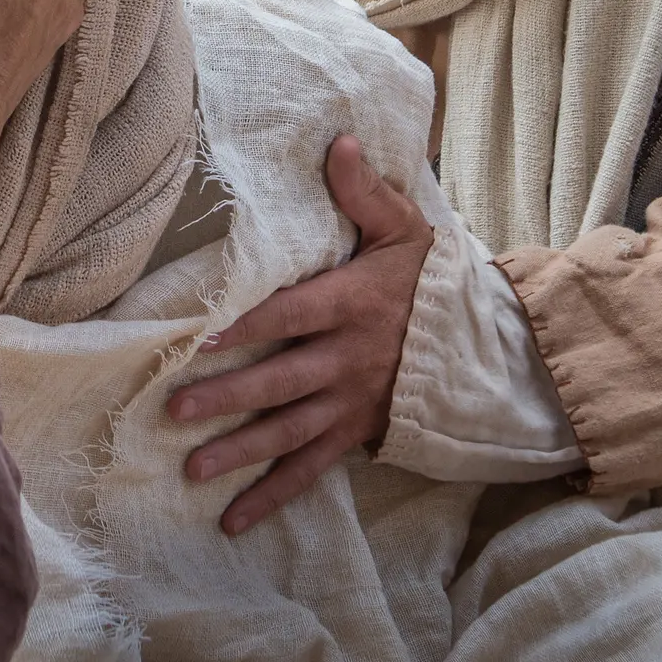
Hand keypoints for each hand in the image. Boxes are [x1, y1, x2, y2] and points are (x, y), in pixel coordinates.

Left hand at [169, 135, 426, 534]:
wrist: (484, 343)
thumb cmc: (429, 280)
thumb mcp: (406, 228)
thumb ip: (365, 191)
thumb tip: (338, 141)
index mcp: (353, 304)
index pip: (293, 315)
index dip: (250, 327)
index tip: (206, 338)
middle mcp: (349, 360)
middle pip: (282, 381)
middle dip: (230, 397)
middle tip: (177, 409)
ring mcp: (351, 403)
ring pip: (289, 431)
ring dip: (240, 451)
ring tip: (192, 468)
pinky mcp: (355, 435)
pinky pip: (311, 470)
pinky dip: (273, 496)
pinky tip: (234, 519)